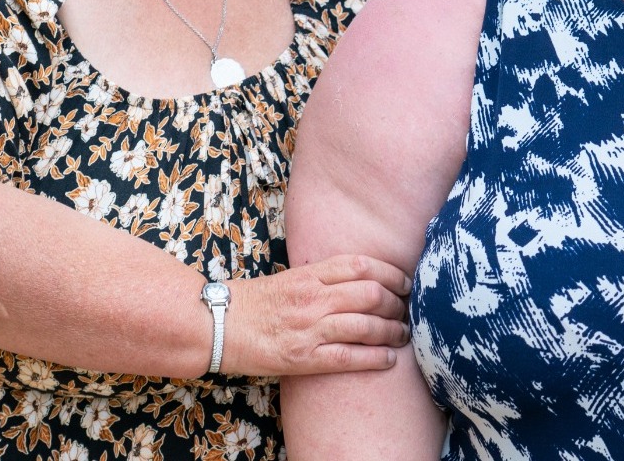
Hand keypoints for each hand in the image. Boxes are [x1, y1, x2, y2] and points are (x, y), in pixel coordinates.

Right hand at [221, 254, 412, 376]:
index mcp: (309, 274)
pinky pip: (348, 357)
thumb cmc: (253, 301)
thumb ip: (321, 276)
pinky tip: (388, 358)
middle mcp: (313, 297)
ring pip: (365, 326)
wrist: (217, 325)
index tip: (406, 282)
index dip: (391, 273)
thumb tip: (358, 278)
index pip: (361, 265)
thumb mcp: (289, 277)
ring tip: (402, 334)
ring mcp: (308, 328)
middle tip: (406, 310)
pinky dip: (374, 358)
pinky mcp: (303, 357)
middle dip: (396, 303)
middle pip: (370, 294)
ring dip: (391, 331)